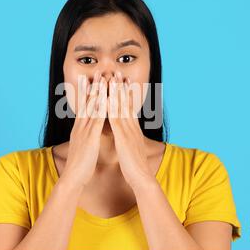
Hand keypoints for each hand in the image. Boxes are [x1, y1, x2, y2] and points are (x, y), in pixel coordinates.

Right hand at [61, 70, 107, 187]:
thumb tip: (89, 130)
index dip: (89, 92)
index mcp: (80, 128)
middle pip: (87, 102)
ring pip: (91, 107)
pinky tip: (106, 99)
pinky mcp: (89, 138)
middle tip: (98, 71)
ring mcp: (84, 131)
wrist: (73, 178)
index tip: (93, 79)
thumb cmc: (80, 164)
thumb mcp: (83, 146)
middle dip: (93, 86)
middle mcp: (81, 126)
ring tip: (102, 78)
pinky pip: (96, 120)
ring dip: (97, 92)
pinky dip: (101, 108)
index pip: (85, 106)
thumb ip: (86, 136)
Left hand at [107, 71, 153, 189]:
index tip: (122, 81)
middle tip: (117, 72)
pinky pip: (117, 120)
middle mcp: (131, 127)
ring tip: (112, 78)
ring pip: (121, 107)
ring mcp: (128, 131)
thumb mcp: (131, 147)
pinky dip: (112, 108)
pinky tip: (107, 98)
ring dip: (116, 92)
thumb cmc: (135, 165)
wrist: (142, 178)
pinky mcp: (124, 138)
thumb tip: (126, 133)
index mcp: (132, 129)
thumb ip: (129, 137)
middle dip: (121, 87)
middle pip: (126, 103)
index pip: (128, 108)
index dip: (125, 94)